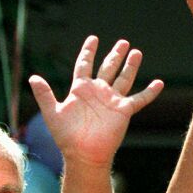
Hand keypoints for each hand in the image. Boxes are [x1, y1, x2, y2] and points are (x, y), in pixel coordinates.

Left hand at [28, 36, 163, 168]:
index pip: (84, 65)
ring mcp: (111, 101)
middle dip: (115, 55)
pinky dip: (149, 92)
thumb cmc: (66, 136)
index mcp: (80, 90)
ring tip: (137, 52)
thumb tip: (32, 77)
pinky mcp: (123, 111)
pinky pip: (139, 99)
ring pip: (124, 79)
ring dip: (131, 66)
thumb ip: (44, 94)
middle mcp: (98, 92)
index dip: (88, 52)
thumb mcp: (52, 112)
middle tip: (123, 42)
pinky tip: (159, 83)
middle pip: (108, 68)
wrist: (83, 154)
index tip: (93, 38)